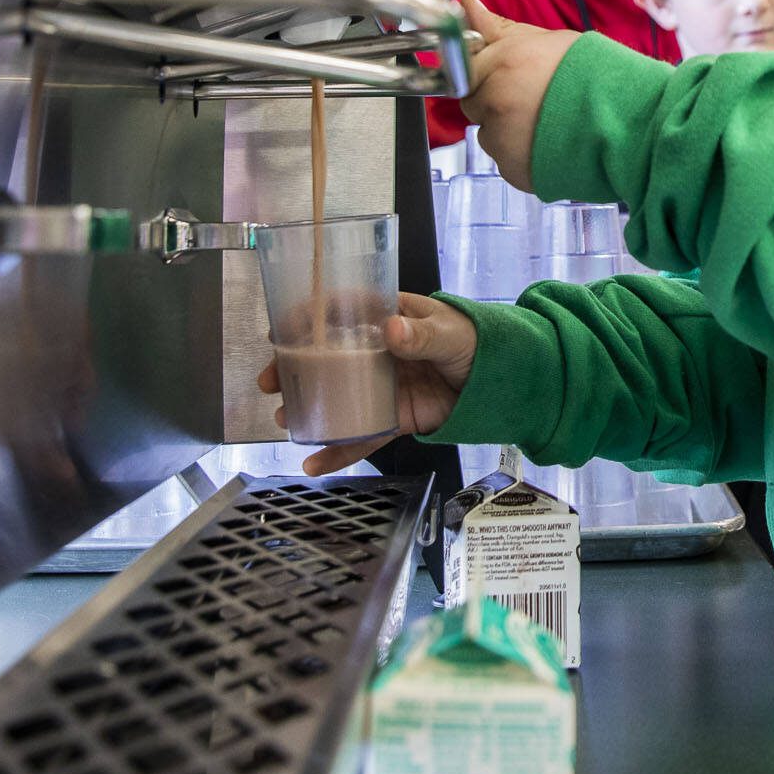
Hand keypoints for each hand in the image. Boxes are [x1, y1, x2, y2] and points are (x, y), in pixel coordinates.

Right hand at [257, 292, 478, 474]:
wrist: (502, 379)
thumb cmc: (476, 340)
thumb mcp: (450, 333)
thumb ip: (422, 335)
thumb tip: (393, 331)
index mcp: (387, 317)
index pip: (340, 312)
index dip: (306, 319)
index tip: (282, 333)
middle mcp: (376, 351)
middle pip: (325, 358)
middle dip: (293, 370)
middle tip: (271, 382)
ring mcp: (381, 386)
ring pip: (336, 398)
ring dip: (308, 409)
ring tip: (286, 419)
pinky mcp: (391, 417)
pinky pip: (361, 434)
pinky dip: (339, 450)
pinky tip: (315, 461)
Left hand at [459, 0, 579, 191]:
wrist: (629, 122)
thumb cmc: (596, 77)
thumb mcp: (547, 40)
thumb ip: (501, 29)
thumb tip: (469, 7)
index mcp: (502, 65)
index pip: (464, 70)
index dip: (485, 73)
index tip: (503, 76)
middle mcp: (496, 104)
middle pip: (475, 104)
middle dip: (496, 101)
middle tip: (533, 98)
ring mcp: (503, 141)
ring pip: (489, 135)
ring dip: (508, 131)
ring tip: (547, 124)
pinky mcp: (514, 170)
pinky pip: (506, 161)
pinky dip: (522, 156)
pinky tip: (549, 144)